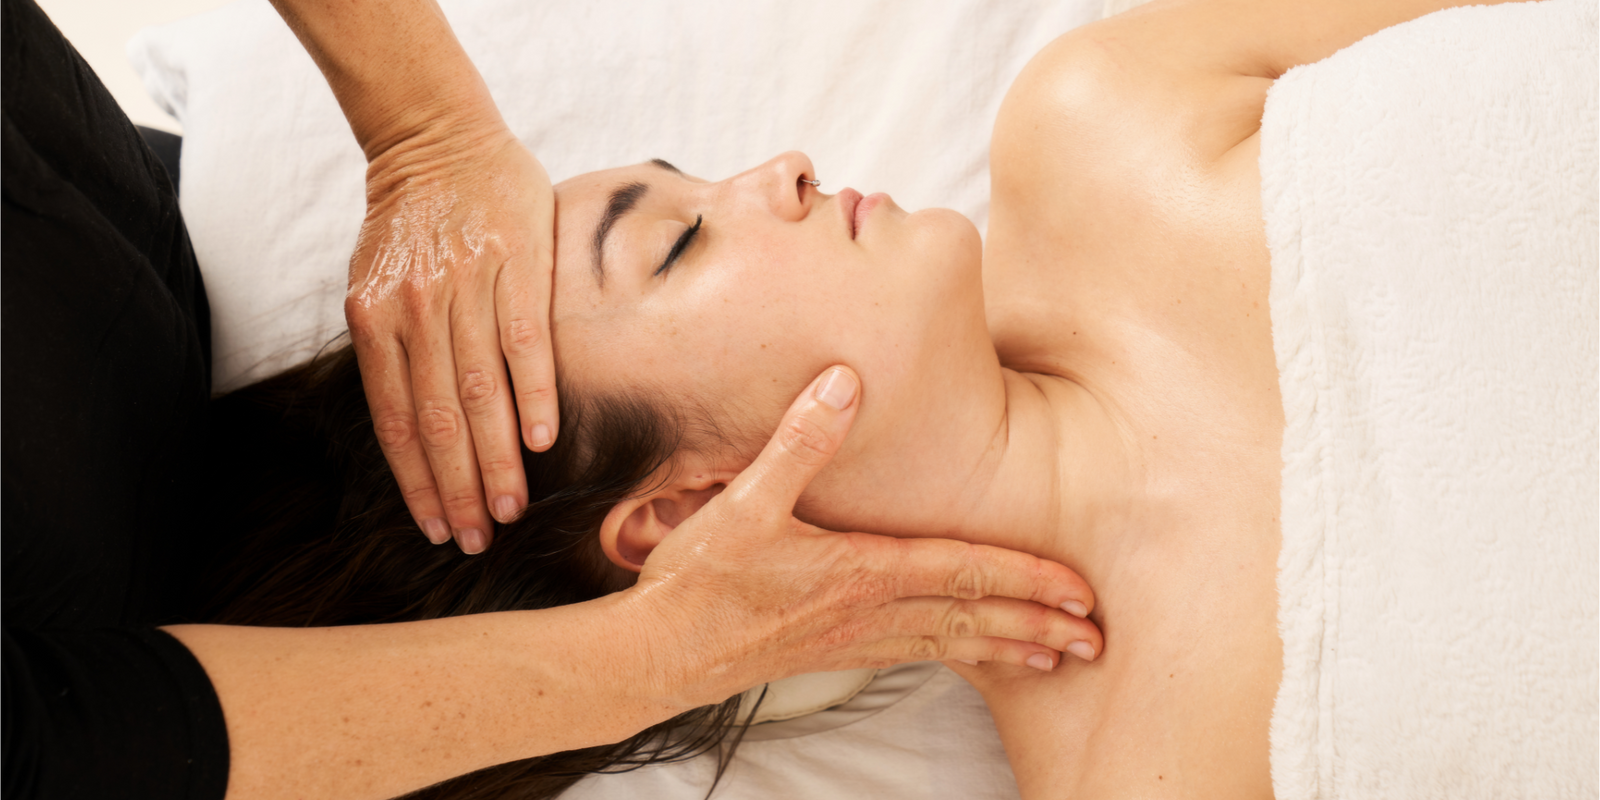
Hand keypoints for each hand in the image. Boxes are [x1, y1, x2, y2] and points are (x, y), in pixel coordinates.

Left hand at [345, 126, 556, 553]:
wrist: (438, 138)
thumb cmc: (409, 223)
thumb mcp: (375, 284)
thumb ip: (392, 349)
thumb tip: (415, 426)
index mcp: (373, 320)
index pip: (396, 422)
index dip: (416, 483)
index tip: (437, 530)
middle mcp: (414, 310)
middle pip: (439, 420)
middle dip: (459, 489)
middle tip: (478, 541)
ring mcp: (465, 288)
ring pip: (481, 393)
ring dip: (497, 460)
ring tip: (512, 510)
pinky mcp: (515, 267)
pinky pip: (525, 344)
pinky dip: (535, 395)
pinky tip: (543, 442)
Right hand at [622, 366, 1103, 708]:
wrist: (660, 654)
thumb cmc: (701, 581)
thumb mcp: (744, 501)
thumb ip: (801, 438)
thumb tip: (846, 378)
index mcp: (861, 571)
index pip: (963, 573)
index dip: (1025, 579)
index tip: (1077, 592)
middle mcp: (869, 611)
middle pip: (973, 618)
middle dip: (1038, 627)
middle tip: (1095, 639)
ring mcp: (855, 638)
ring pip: (951, 644)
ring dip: (1009, 648)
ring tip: (1057, 657)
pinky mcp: (836, 652)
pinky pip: (916, 653)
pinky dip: (960, 655)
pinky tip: (974, 654)